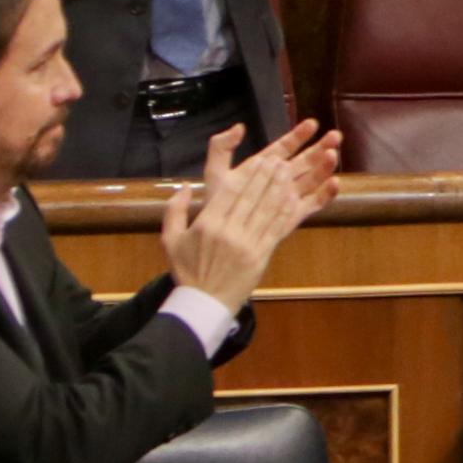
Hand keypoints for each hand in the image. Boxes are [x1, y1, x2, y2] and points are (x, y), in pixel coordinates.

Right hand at [157, 116, 338, 310]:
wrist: (203, 303)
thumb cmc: (187, 271)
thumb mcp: (170, 240)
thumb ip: (175, 211)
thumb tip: (185, 187)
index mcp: (208, 225)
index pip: (231, 192)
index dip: (249, 174)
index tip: (260, 159)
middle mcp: (229, 232)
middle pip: (252, 197)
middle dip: (267, 176)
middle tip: (279, 158)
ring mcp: (247, 244)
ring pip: (266, 210)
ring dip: (279, 188)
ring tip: (288, 171)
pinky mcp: (261, 255)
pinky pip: (275, 228)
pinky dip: (284, 211)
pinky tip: (292, 197)